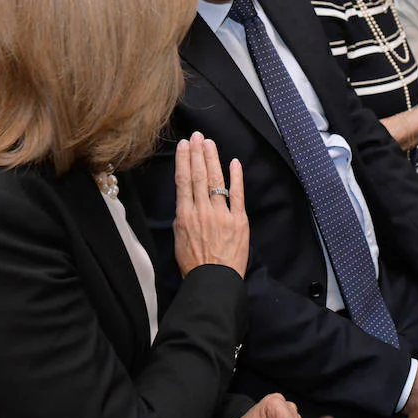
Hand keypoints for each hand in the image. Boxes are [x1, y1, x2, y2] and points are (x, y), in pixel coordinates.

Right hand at [173, 132, 248, 277]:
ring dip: (212, 159)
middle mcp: (202, 211)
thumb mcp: (179, 239)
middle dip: (197, 153)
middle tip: (197, 136)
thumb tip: (186, 201)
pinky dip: (236, 177)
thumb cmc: (194, 264)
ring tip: (209, 143)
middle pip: (199, 176)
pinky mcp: (239, 220)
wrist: (213, 280)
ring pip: (216, 181)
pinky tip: (233, 162)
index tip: (184, 145)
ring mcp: (222, 214)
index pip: (184, 181)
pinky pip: (237, 194)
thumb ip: (183, 217)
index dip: (183, 160)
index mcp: (185, 215)